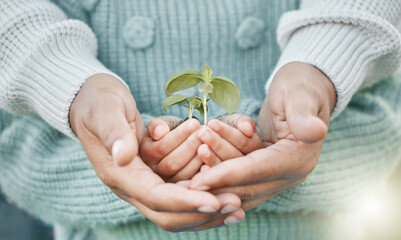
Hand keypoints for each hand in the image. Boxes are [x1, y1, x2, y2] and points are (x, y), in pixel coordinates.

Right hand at [69, 74, 243, 230]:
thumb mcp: (105, 110)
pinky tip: (224, 194)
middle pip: (168, 212)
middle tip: (236, 205)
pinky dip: (201, 196)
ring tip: (238, 204)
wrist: (91, 100)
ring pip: (176, 209)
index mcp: (119, 174)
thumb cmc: (98, 100)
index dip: (185, 201)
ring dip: (206, 209)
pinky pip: (179, 194)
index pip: (156, 197)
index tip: (214, 201)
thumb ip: (114, 134)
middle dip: (202, 212)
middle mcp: (130, 185)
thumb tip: (124, 157)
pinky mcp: (152, 176)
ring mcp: (141, 183)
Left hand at [189, 62, 335, 212]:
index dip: (227, 175)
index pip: (258, 170)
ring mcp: (279, 173)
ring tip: (196, 147)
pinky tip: (200, 160)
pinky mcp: (266, 168)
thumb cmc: (302, 85)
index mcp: (300, 158)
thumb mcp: (302, 95)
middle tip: (184, 179)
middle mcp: (290, 172)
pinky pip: (240, 175)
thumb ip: (304, 115)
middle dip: (215, 179)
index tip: (198, 182)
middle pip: (247, 185)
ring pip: (240, 182)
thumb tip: (315, 131)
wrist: (305, 86)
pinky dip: (220, 169)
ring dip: (215, 170)